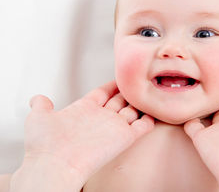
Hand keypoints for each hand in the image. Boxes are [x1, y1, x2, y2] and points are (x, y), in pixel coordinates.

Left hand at [22, 81, 154, 185]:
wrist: (55, 165)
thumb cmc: (45, 145)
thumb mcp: (39, 118)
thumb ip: (41, 105)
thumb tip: (37, 99)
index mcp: (84, 109)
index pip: (102, 93)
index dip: (111, 86)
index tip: (119, 79)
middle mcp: (100, 117)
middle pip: (119, 101)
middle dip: (128, 93)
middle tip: (137, 84)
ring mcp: (113, 127)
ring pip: (132, 111)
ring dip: (140, 104)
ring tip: (149, 95)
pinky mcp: (124, 138)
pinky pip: (142, 127)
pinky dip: (149, 120)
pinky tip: (154, 112)